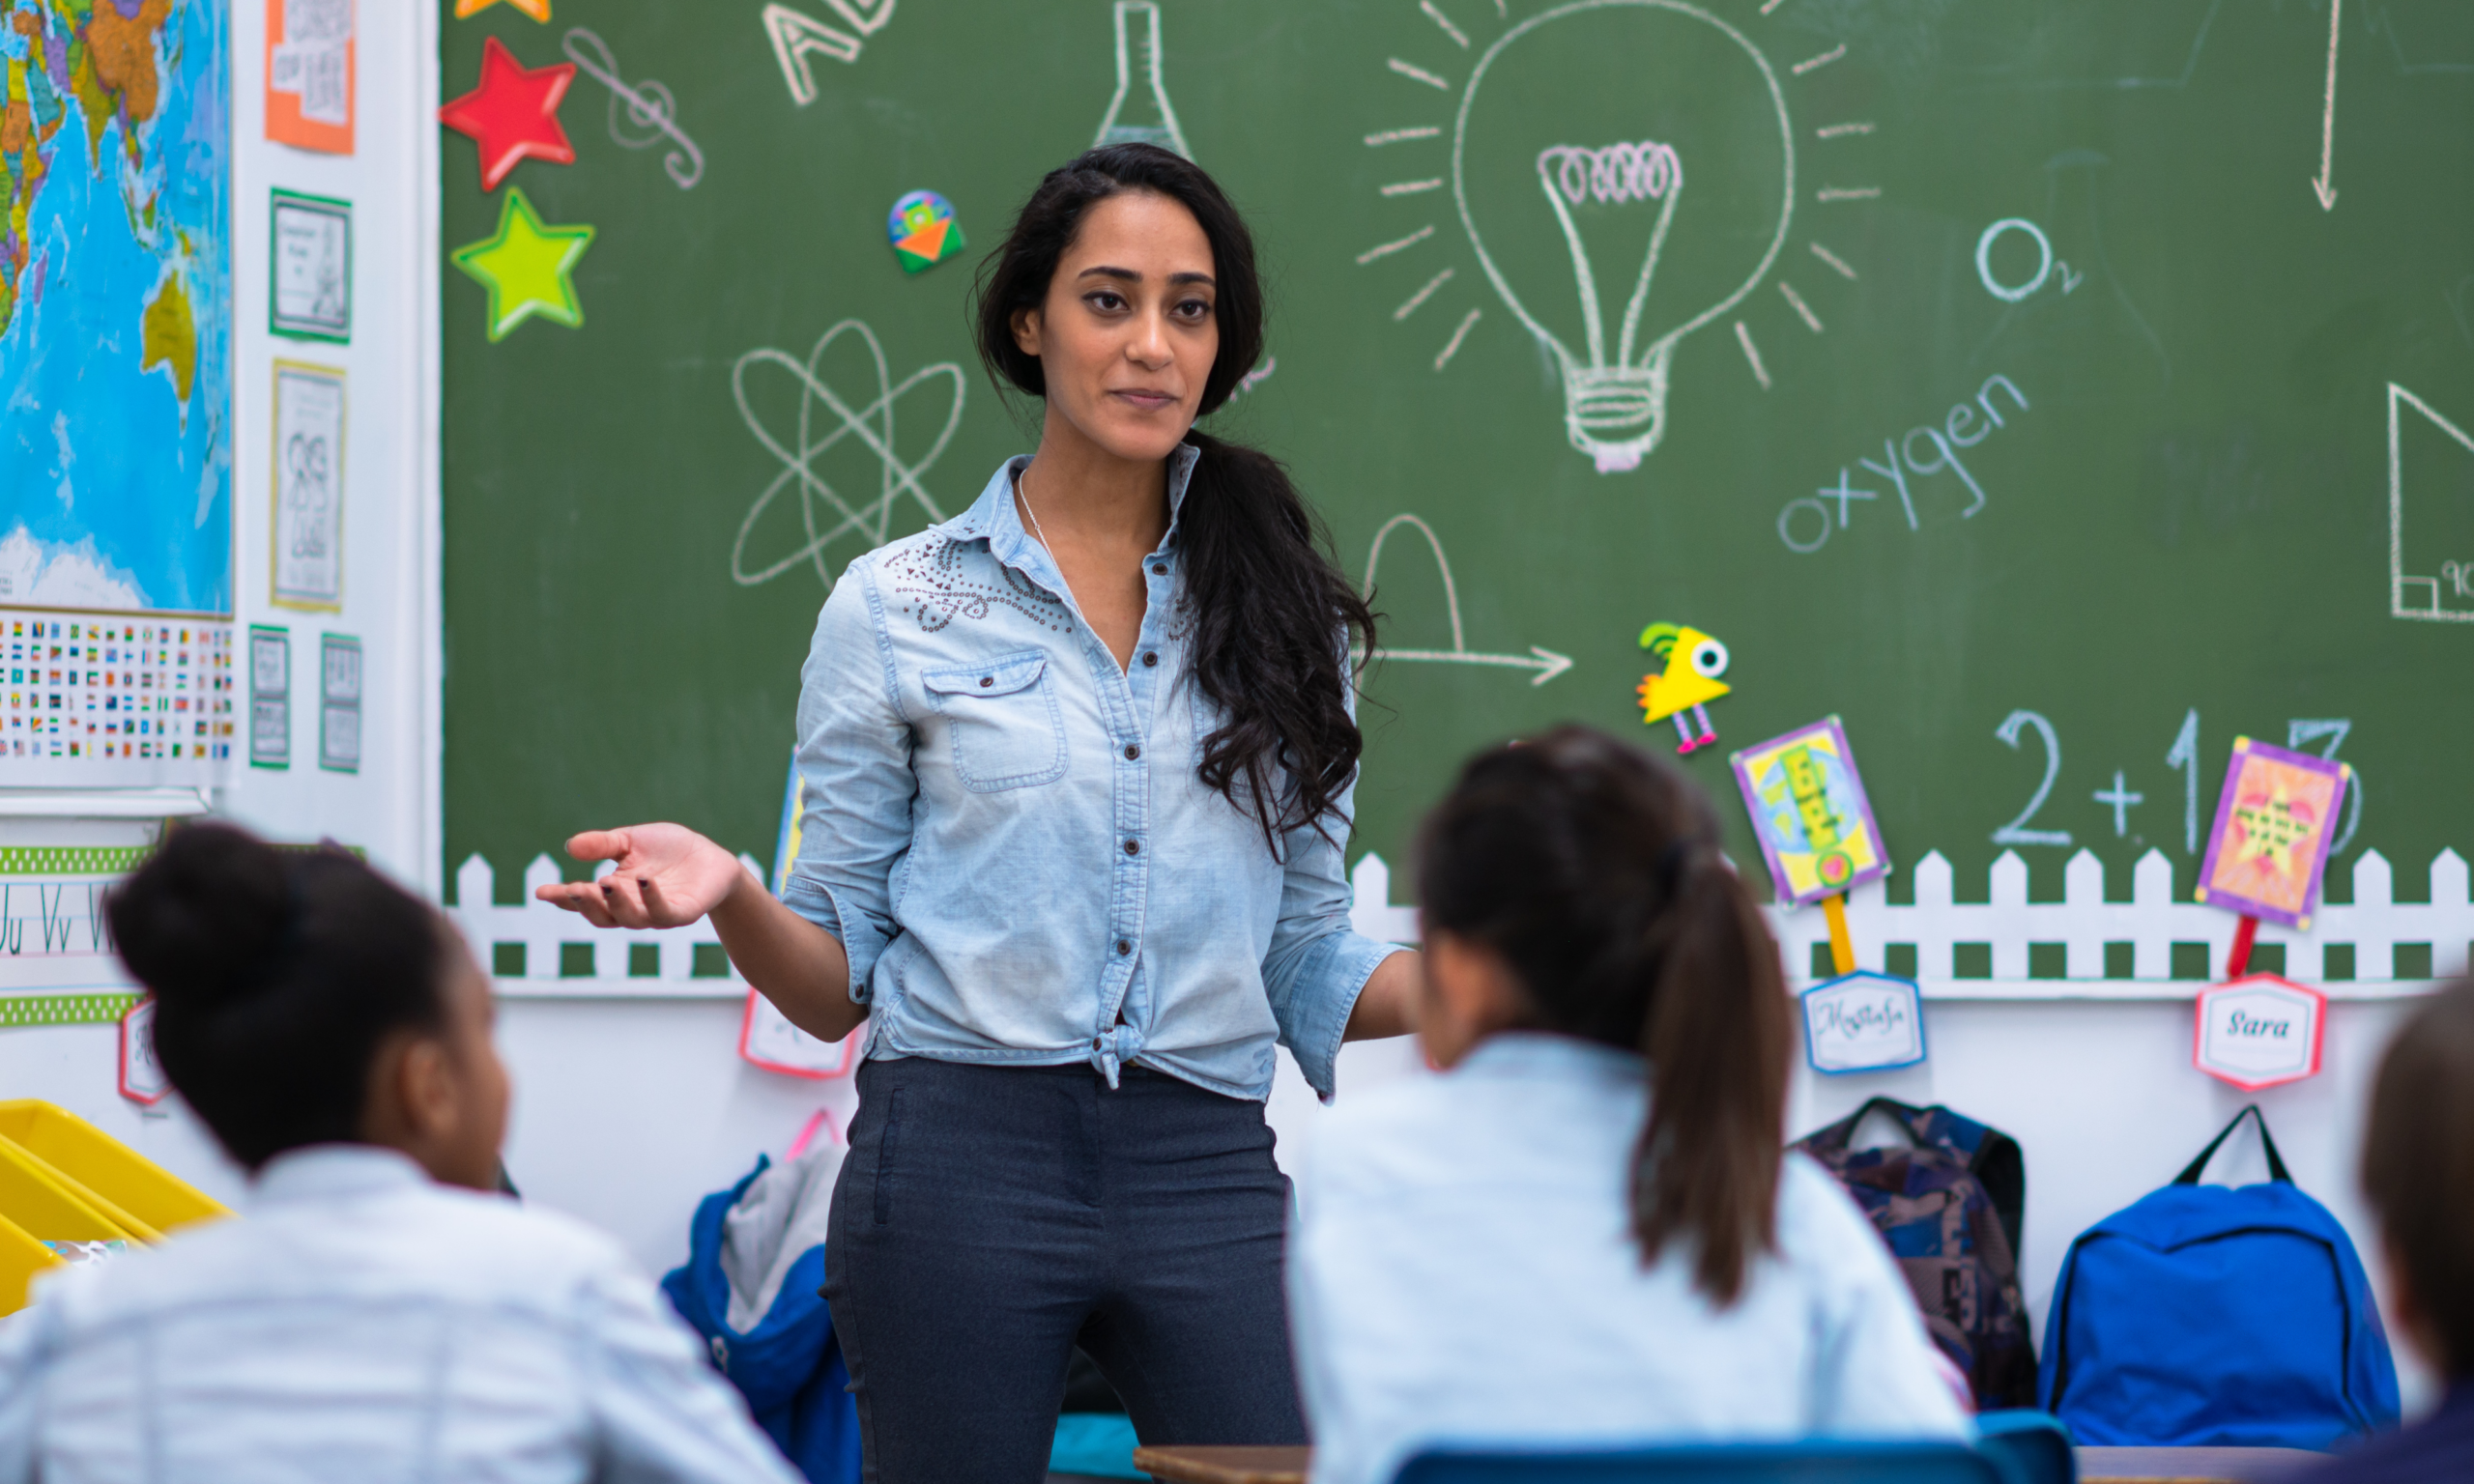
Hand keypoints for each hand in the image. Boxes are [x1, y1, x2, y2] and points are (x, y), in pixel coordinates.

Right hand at [534, 824, 750, 929]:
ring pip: (631, 918)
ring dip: (616, 903)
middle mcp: (632, 909)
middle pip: (603, 916)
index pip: (584, 900)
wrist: (711, 859)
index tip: (541, 891)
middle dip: (586, 904)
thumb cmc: (668, 851)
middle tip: (572, 889)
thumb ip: (603, 845)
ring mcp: (657, 914)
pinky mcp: (683, 913)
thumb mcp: (631, 841)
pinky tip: (645, 880)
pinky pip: (665, 913)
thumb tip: (570, 846)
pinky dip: (653, 900)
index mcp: (615, 894)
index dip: (562, 899)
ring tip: (604, 882)